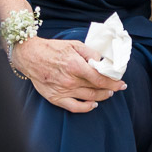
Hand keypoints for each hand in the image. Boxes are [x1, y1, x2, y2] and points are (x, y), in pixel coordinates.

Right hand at [11, 37, 126, 112]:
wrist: (30, 56)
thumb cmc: (52, 49)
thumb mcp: (74, 44)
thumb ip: (90, 53)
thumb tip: (103, 61)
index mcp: (75, 65)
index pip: (99, 78)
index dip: (113, 82)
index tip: (121, 82)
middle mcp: (69, 80)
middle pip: (96, 88)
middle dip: (111, 88)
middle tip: (118, 87)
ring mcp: (62, 91)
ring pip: (89, 98)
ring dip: (102, 96)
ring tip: (109, 93)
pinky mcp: (55, 98)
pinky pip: (74, 107)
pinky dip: (86, 108)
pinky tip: (93, 104)